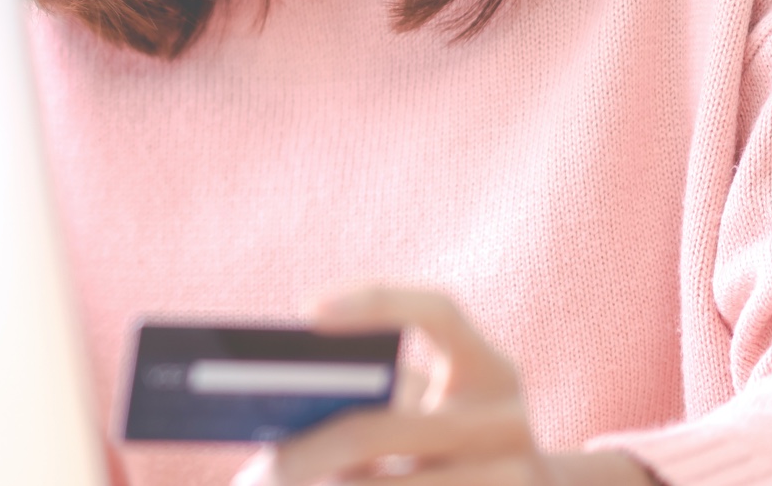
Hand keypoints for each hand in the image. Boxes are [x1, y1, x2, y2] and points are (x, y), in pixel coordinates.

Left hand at [230, 286, 659, 485]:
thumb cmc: (445, 441)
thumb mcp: (424, 412)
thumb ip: (372, 400)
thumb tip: (279, 413)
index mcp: (490, 369)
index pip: (437, 312)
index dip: (376, 304)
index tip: (306, 313)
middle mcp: (506, 421)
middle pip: (379, 430)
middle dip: (307, 452)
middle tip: (261, 467)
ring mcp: (510, 475)